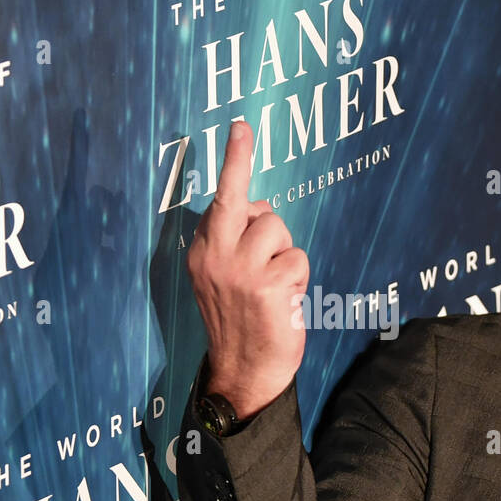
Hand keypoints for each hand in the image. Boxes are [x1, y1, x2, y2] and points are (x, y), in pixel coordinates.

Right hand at [186, 121, 309, 418]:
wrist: (242, 373)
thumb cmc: (240, 322)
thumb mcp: (222, 277)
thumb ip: (233, 240)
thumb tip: (261, 210)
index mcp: (202, 250)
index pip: (222, 197)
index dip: (236, 160)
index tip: (242, 127)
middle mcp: (215, 255)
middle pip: (261, 211)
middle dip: (273, 230)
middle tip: (268, 268)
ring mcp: (240, 269)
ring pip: (281, 232)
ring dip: (286, 259)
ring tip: (273, 290)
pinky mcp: (267, 285)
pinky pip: (298, 260)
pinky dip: (298, 283)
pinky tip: (283, 304)